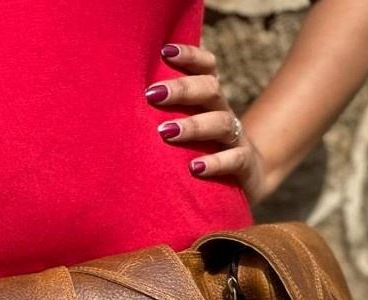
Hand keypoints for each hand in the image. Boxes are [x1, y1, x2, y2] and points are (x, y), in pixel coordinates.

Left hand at [144, 44, 269, 205]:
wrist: (245, 180)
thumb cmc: (202, 152)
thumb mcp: (186, 130)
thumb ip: (164, 116)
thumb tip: (122, 108)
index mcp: (209, 102)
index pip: (206, 68)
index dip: (190, 57)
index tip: (165, 51)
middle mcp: (222, 114)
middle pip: (210, 90)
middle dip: (182, 89)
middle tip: (152, 94)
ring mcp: (235, 139)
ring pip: (221, 123)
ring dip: (193, 126)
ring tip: (166, 132)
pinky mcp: (244, 165)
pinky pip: (235, 159)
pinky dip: (216, 162)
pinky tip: (195, 168)